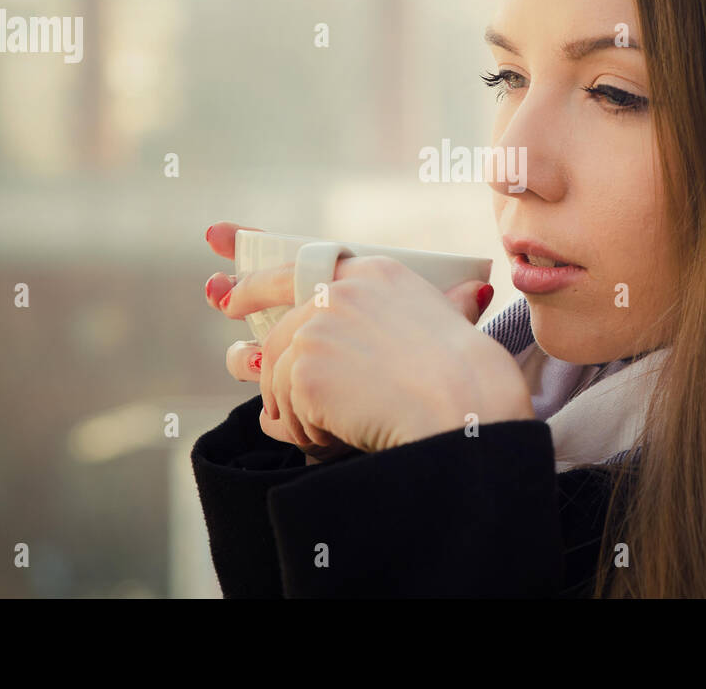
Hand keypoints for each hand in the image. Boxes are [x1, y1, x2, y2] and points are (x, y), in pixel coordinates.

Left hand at [203, 221, 533, 455]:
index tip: (230, 298)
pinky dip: (305, 433)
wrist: (466, 409)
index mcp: (375, 271)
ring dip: (297, 412)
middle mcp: (339, 289)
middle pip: (281, 334)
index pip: (298, 265)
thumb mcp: (455, 321)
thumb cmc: (474, 376)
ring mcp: (319, 326)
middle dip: (269, 373)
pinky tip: (334, 439)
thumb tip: (475, 291)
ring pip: (279, 375)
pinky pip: (285, 409)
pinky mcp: (307, 367)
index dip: (255, 285)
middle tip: (270, 404)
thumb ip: (445, 302)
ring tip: (328, 431)